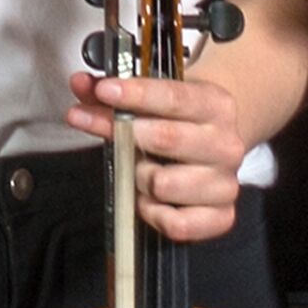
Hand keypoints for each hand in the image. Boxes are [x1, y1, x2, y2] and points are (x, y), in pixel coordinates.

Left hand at [59, 52, 261, 250]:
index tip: (104, 91)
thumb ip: (110, 91)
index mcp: (216, 105)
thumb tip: (81, 84)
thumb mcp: (150, 97)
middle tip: (110, 135)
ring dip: (140, 177)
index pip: (174, 98)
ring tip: (139, 170)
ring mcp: (226, 184)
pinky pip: (177, 224)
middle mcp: (226, 144)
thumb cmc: (175, 121)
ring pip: (164, 184)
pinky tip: (148, 199)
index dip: (136, 94)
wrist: (212, 146)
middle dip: (125, 135)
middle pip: (167, 138)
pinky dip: (153, 213)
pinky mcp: (221, 217)